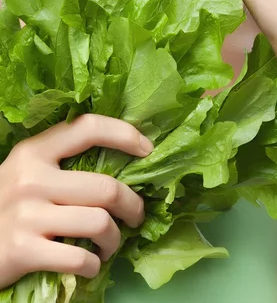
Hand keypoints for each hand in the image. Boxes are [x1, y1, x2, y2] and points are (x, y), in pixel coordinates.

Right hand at [0, 114, 152, 288]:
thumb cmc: (8, 206)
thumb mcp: (28, 173)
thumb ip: (63, 162)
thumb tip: (123, 164)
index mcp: (34, 151)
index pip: (88, 127)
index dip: (125, 134)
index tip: (147, 149)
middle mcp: (31, 178)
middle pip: (106, 188)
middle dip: (132, 205)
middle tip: (136, 216)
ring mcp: (26, 214)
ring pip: (99, 223)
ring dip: (114, 240)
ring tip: (110, 245)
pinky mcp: (23, 250)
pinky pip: (79, 258)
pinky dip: (93, 265)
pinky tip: (91, 264)